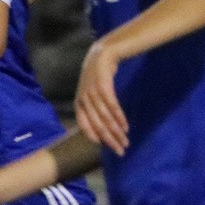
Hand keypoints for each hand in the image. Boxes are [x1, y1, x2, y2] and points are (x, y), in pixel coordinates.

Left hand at [73, 39, 129, 155]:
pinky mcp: (103, 86)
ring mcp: (93, 93)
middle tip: (120, 150)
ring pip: (105, 118)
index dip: (94, 136)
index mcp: (78, 103)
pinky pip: (112, 106)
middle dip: (109, 140)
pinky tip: (125, 126)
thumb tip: (100, 128)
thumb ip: (92, 108)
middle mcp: (83, 99)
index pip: (84, 125)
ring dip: (117, 131)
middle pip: (97, 125)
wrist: (102, 54)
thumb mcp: (89, 92)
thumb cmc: (97, 77)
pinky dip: (119, 118)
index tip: (105, 147)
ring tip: (125, 140)